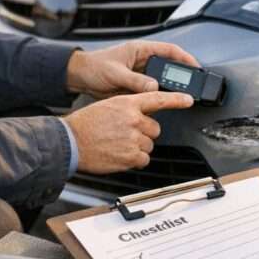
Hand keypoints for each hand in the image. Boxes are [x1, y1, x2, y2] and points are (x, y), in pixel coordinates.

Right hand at [64, 91, 192, 173]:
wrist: (70, 141)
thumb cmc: (85, 124)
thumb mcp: (108, 106)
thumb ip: (129, 108)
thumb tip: (143, 114)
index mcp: (128, 103)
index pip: (157, 98)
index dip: (176, 100)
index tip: (189, 100)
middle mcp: (133, 119)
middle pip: (155, 128)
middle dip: (144, 133)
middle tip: (125, 134)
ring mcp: (133, 138)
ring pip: (149, 145)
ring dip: (138, 147)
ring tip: (118, 145)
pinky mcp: (131, 156)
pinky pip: (144, 159)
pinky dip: (135, 160)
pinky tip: (120, 155)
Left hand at [66, 40, 200, 98]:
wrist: (79, 77)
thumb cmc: (93, 67)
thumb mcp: (116, 73)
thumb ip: (135, 80)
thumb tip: (153, 86)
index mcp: (140, 50)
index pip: (169, 50)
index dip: (185, 58)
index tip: (196, 67)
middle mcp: (143, 61)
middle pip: (169, 66)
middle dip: (180, 76)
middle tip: (190, 87)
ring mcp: (140, 74)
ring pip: (161, 80)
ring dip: (169, 88)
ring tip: (178, 96)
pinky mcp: (136, 85)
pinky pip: (152, 91)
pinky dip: (158, 96)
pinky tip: (162, 103)